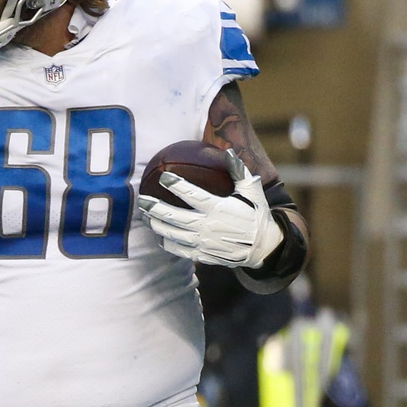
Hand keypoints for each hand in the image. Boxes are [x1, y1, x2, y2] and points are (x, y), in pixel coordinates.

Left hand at [137, 149, 282, 267]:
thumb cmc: (256, 214)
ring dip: (155, 224)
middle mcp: (207, 226)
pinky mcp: (202, 255)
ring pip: (172, 233)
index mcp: (218, 208)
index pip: (191, 194)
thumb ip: (238, 171)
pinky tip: (158, 236)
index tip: (164, 177)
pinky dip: (166, 243)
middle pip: (173, 216)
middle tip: (142, 199)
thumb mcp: (251, 191)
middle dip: (154, 207)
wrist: (264, 247)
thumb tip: (229, 151)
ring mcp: (203, 242)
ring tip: (144, 216)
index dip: (176, 185)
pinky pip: (178, 250)